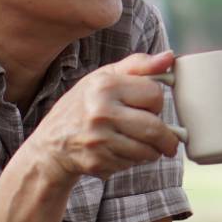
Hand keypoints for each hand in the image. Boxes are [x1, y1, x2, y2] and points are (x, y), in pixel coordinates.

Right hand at [25, 51, 180, 181]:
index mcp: (105, 86)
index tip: (150, 107)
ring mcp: (98, 139)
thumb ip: (138, 65)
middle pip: (155, 128)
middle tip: (166, 139)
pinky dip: (133, 161)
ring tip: (140, 143)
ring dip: (151, 151)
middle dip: (165, 137)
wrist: (51, 144)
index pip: (154, 94)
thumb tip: (169, 57)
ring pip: (147, 151)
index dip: (156, 102)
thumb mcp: (105, 77)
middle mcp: (100, 112)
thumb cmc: (83, 105)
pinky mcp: (97, 162)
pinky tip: (120, 152)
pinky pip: (131, 164)